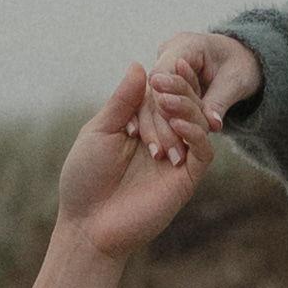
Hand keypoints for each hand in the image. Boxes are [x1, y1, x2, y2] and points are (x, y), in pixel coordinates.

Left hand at [51, 61, 214, 264]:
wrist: (88, 224)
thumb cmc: (86, 179)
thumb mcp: (100, 131)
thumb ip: (123, 101)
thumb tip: (139, 65)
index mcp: (142, 125)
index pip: (163, 94)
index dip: (168, 79)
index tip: (169, 62)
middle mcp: (164, 138)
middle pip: (185, 105)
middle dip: (179, 89)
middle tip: (168, 77)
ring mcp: (177, 158)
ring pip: (198, 123)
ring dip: (186, 107)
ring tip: (168, 99)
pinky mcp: (186, 179)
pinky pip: (202, 151)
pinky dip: (195, 133)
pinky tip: (180, 123)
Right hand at [131, 30, 260, 168]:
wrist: (240, 60)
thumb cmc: (240, 66)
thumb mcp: (235, 82)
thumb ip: (220, 102)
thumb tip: (212, 126)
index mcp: (185, 45)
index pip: (164, 72)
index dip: (163, 99)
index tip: (170, 125)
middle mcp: (168, 56)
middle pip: (153, 89)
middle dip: (159, 120)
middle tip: (165, 149)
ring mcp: (163, 71)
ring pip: (150, 102)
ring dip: (154, 128)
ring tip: (160, 155)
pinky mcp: (163, 87)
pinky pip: (154, 108)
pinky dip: (155, 127)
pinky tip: (154, 149)